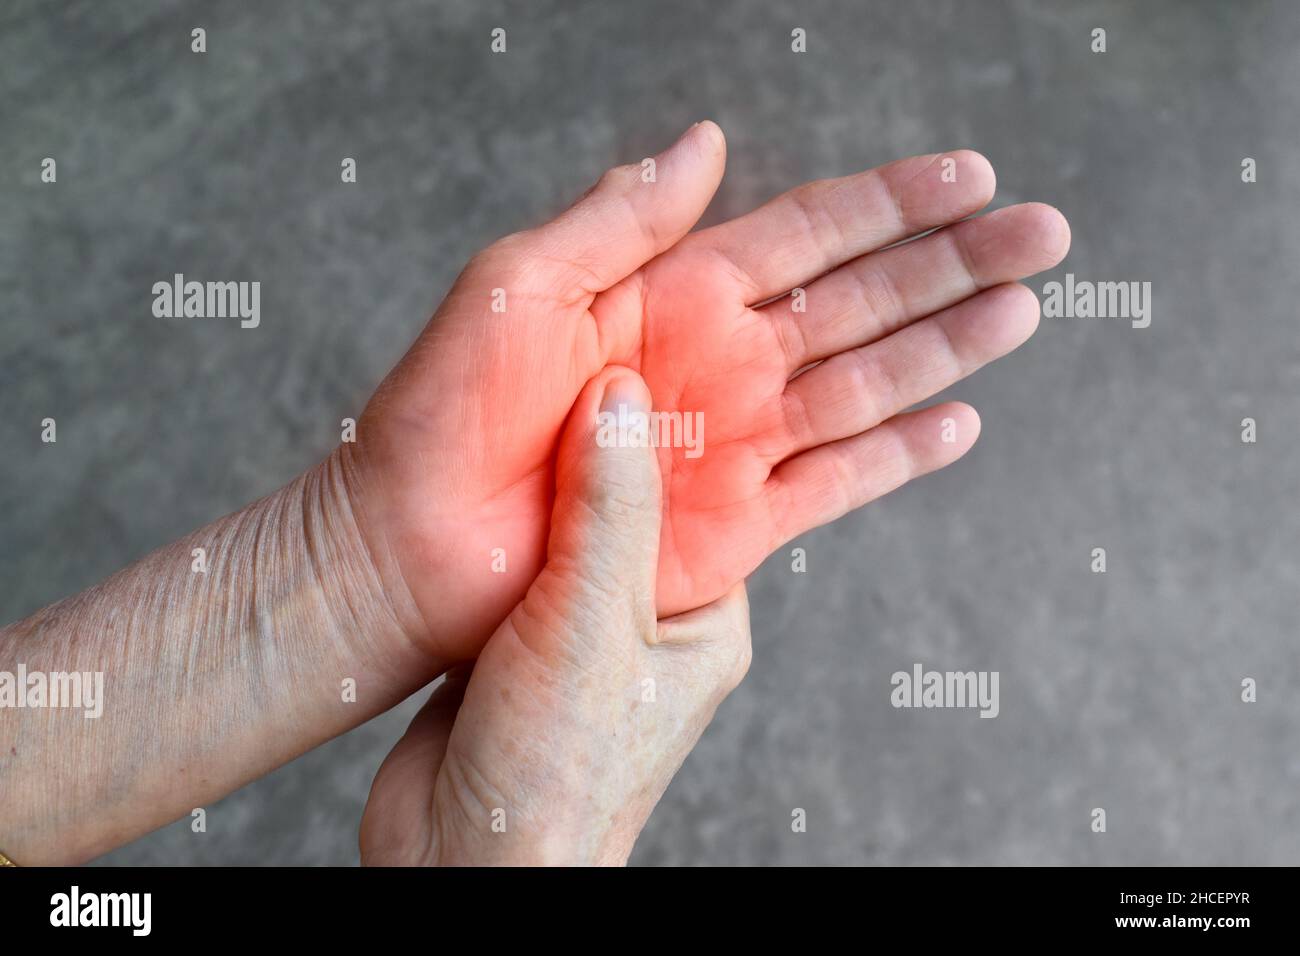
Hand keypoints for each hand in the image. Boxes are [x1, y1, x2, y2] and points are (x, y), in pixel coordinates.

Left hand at [345, 123, 1069, 666]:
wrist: (408, 543)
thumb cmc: (442, 408)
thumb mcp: (521, 282)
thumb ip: (621, 216)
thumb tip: (706, 140)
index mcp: (674, 292)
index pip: (807, 232)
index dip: (890, 203)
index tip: (970, 176)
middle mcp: (719, 362)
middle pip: (861, 301)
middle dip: (952, 266)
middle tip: (1044, 233)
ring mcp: (731, 443)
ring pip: (864, 385)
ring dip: (947, 349)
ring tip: (1023, 312)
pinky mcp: (730, 527)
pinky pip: (832, 485)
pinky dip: (895, 456)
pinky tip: (957, 422)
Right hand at [359, 368, 751, 865]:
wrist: (460, 864)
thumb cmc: (556, 774)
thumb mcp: (594, 622)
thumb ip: (610, 507)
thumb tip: (622, 394)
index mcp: (706, 618)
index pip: (713, 493)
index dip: (686, 424)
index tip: (662, 352)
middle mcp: (651, 620)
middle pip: (640, 497)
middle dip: (615, 435)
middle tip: (589, 355)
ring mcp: (583, 628)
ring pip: (576, 520)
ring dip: (555, 469)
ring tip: (532, 391)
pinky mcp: (518, 637)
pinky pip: (522, 551)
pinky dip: (507, 509)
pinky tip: (487, 462)